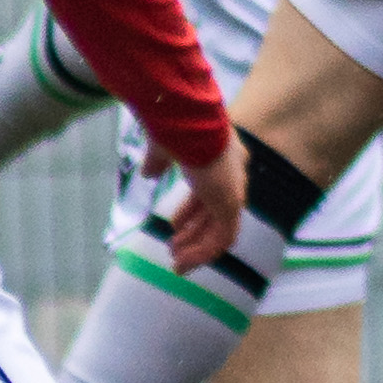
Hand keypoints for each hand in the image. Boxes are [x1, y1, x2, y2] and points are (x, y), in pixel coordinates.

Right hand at [149, 129, 248, 272]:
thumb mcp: (164, 148)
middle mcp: (233, 174)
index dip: (191, 211)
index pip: (209, 192)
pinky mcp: (230, 204)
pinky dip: (204, 253)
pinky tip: (183, 262)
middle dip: (193, 233)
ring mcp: (233, 189)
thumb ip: (158, 162)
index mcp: (222, 157)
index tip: (173, 225)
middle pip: (215, 213)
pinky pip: (222, 239)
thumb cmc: (175, 127)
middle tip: (174, 248)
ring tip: (176, 262)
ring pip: (220, 230)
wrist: (187, 119)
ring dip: (198, 249)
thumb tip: (149, 174)